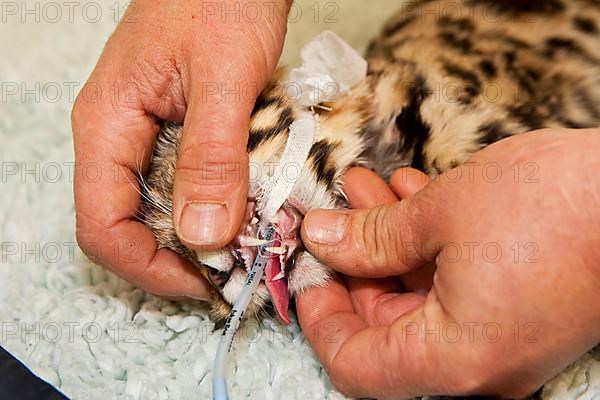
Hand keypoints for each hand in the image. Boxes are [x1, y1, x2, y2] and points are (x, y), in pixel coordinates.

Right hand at [71, 0, 289, 298]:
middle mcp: (117, 137)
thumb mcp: (224, 78)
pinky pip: (184, 184)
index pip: (102, 226)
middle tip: (236, 269)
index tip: (207, 284)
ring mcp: (145, 135)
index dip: (150, 268)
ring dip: (201, 235)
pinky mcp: (176, 131)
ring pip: (160, 209)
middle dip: (179, 259)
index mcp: (107, 125)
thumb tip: (202, 236)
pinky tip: (248, 208)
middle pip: (129, 226)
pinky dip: (215, 205)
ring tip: (249, 242)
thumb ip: (211, 156)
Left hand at [297, 129, 599, 398]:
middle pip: (384, 323)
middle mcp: (477, 362)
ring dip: (387, 239)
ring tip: (365, 186)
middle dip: (353, 258)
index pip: (355, 362)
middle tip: (336, 207)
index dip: (319, 313)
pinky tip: (409, 196)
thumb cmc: (555, 206)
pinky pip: (452, 283)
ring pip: (417, 294)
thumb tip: (321, 238)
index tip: (306, 265)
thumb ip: (371, 235)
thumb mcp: (440, 214)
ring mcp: (499, 336)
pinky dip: (424, 242)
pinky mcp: (516, 308)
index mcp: (454, 358)